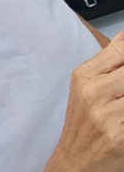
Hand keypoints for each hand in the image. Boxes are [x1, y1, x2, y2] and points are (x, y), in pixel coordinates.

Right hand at [46, 33, 123, 171]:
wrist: (76, 163)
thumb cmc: (83, 124)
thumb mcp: (85, 89)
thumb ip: (107, 62)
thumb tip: (123, 37)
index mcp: (84, 77)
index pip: (120, 50)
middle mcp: (93, 93)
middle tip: (123, 91)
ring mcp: (108, 116)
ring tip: (121, 103)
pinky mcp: (120, 137)